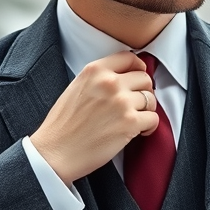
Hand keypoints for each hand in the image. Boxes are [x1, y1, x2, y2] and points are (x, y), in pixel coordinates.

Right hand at [30, 51, 158, 183]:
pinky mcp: (130, 123)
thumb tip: (122, 79)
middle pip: (144, 78)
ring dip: (146, 110)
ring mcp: (122, 102)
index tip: (138, 78)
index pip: (129, 57)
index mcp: (95, 70)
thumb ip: (98, 79)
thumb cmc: (62, 125)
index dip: (138, 68)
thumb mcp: (76, 88)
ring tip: (137, 119)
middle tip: (137, 103)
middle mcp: (110, 82)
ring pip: (151, 99)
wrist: (56, 152)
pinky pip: (153, 119)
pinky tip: (139, 131)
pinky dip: (149, 126)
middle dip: (143, 91)